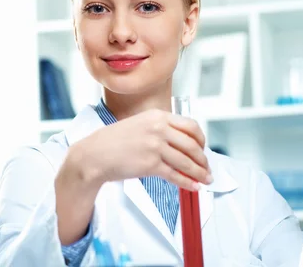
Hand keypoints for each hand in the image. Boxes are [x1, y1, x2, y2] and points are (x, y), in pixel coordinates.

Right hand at [70, 108, 211, 190]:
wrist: (95, 154)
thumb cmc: (114, 141)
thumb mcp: (139, 124)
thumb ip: (160, 129)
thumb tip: (182, 145)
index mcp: (157, 116)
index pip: (190, 125)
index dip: (201, 139)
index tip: (203, 148)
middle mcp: (158, 128)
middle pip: (192, 145)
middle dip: (203, 159)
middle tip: (207, 168)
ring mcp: (155, 146)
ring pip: (186, 162)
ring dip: (199, 173)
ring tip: (205, 179)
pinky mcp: (150, 164)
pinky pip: (175, 175)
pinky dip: (187, 183)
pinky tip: (193, 186)